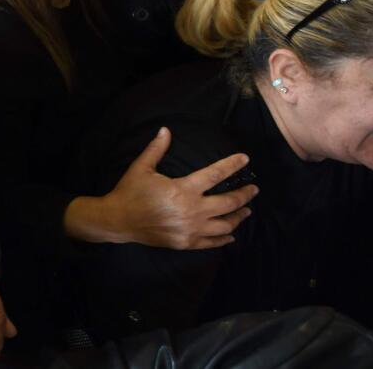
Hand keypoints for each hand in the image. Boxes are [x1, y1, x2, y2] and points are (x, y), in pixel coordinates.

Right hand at [93, 127, 258, 249]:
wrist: (118, 220)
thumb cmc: (130, 191)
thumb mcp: (141, 167)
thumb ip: (156, 149)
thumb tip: (166, 129)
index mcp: (183, 189)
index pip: (216, 174)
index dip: (232, 165)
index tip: (245, 159)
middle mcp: (192, 210)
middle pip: (229, 202)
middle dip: (245, 195)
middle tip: (254, 189)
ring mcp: (190, 229)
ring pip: (225, 224)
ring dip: (239, 217)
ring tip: (246, 211)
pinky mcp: (186, 242)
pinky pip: (212, 242)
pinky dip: (224, 238)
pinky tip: (231, 235)